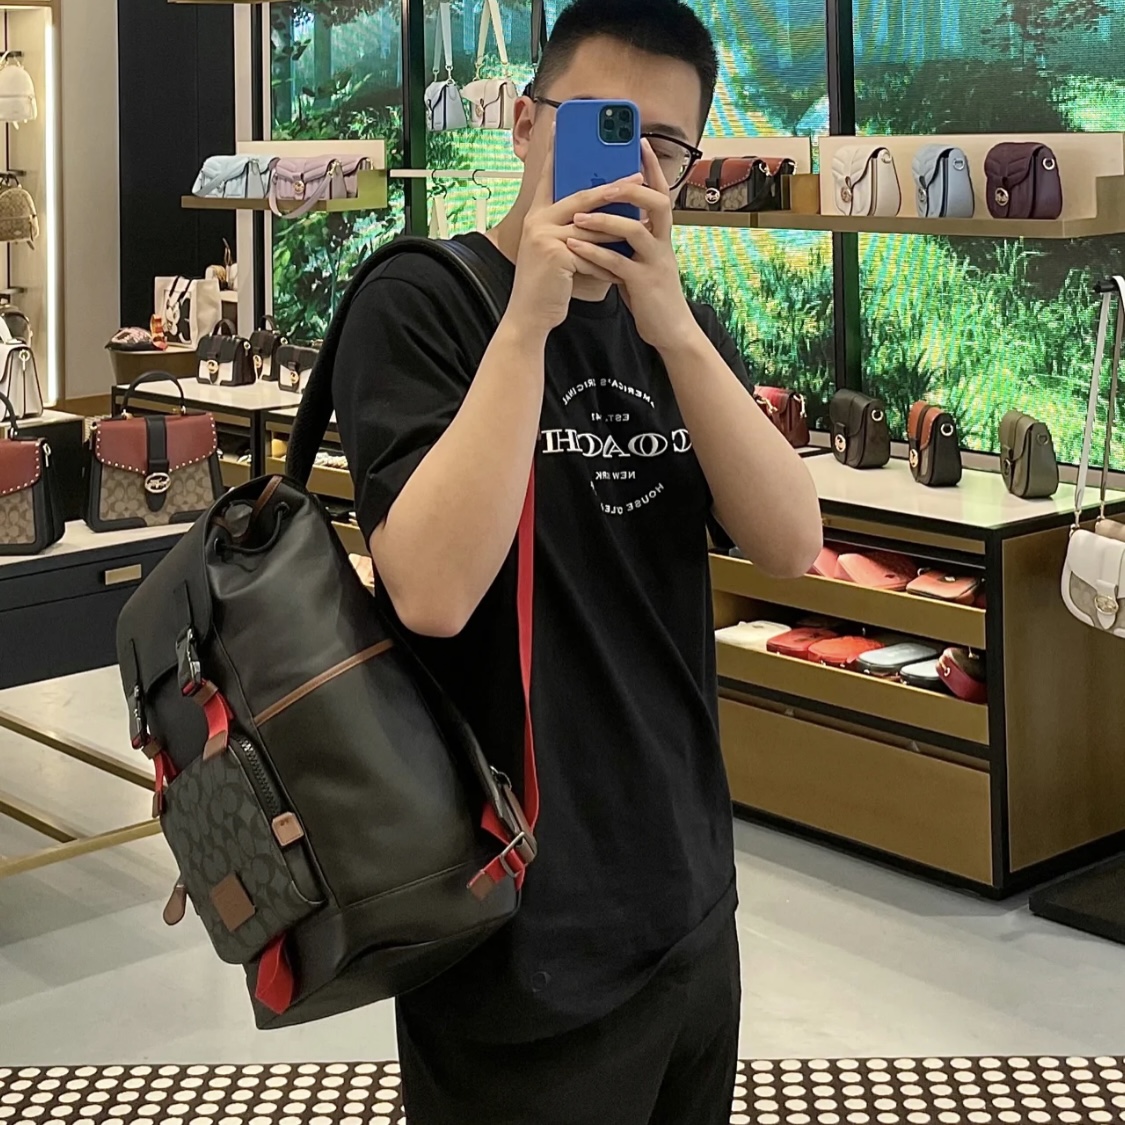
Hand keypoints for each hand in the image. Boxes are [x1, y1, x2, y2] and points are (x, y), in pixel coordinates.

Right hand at [506, 128, 642, 339]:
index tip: (565, 129)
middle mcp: (536, 222)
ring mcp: (543, 236)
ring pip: (591, 224)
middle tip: (636, 176)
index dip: (558, 154)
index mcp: (537, 217)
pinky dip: (609, 259)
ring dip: (619, 221)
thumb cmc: (546, 286)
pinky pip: (591, 252)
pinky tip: (626, 261)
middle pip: (580, 197)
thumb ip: (573, 231)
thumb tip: (604, 216)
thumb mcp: (558, 252)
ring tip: (642, 215)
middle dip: (611, 187)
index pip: (549, 179)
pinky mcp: (555, 255)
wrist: (528, 317)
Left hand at [565, 140, 695, 352]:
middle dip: (630, 188)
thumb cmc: (649, 293)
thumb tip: (602, 216)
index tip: (640, 142)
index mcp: (661, 235)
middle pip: (657, 204)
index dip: (652, 168)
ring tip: (578, 215)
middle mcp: (662, 243)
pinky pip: (618, 263)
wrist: (669, 330)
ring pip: (635, 231)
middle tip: (605, 181)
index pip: (660, 193)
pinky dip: (594, 253)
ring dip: (605, 220)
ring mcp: (655, 263)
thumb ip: (627, 239)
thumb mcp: (640, 259)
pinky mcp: (643, 284)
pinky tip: (573, 246)